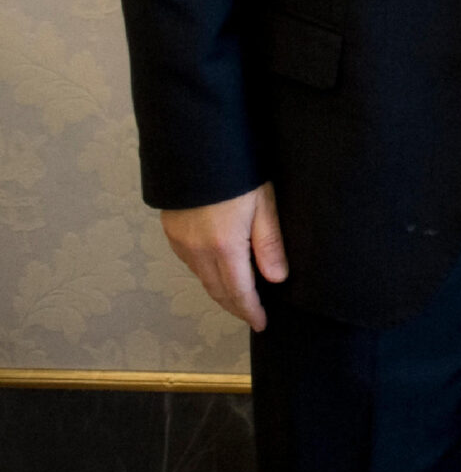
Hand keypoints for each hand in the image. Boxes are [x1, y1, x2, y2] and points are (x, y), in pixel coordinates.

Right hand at [162, 183, 286, 330]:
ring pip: (202, 278)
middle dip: (235, 306)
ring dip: (220, 291)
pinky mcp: (172, 231)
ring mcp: (180, 242)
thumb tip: (277, 279)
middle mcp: (196, 250)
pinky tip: (219, 270)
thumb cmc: (237, 171)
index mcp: (223, 247)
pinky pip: (191, 263)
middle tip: (252, 316)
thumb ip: (269, 243)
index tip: (261, 323)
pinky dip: (207, 273)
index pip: (238, 291)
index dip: (250, 310)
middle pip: (217, 290)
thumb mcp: (263, 203)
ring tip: (240, 297)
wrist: (196, 147)